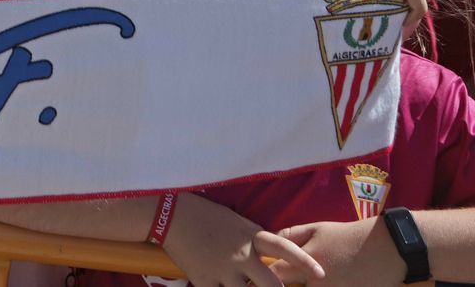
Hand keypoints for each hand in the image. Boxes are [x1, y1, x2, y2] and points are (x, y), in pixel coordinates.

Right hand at [161, 192, 324, 286]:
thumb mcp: (237, 222)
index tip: (321, 274)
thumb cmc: (206, 215)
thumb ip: (256, 240)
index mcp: (250, 237)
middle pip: (270, 284)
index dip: (304, 261)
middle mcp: (240, 255)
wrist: (171, 214)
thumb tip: (275, 255)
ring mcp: (222, 270)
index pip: (284, 248)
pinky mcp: (204, 280)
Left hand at [271, 218, 402, 285]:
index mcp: (305, 261)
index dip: (264, 275)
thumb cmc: (349, 236)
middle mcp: (317, 282)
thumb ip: (290, 235)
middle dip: (279, 285)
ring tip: (306, 281)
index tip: (259, 275)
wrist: (388, 249)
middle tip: (276, 280)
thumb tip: (267, 240)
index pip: (273, 274)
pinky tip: (324, 284)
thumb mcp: (317, 229)